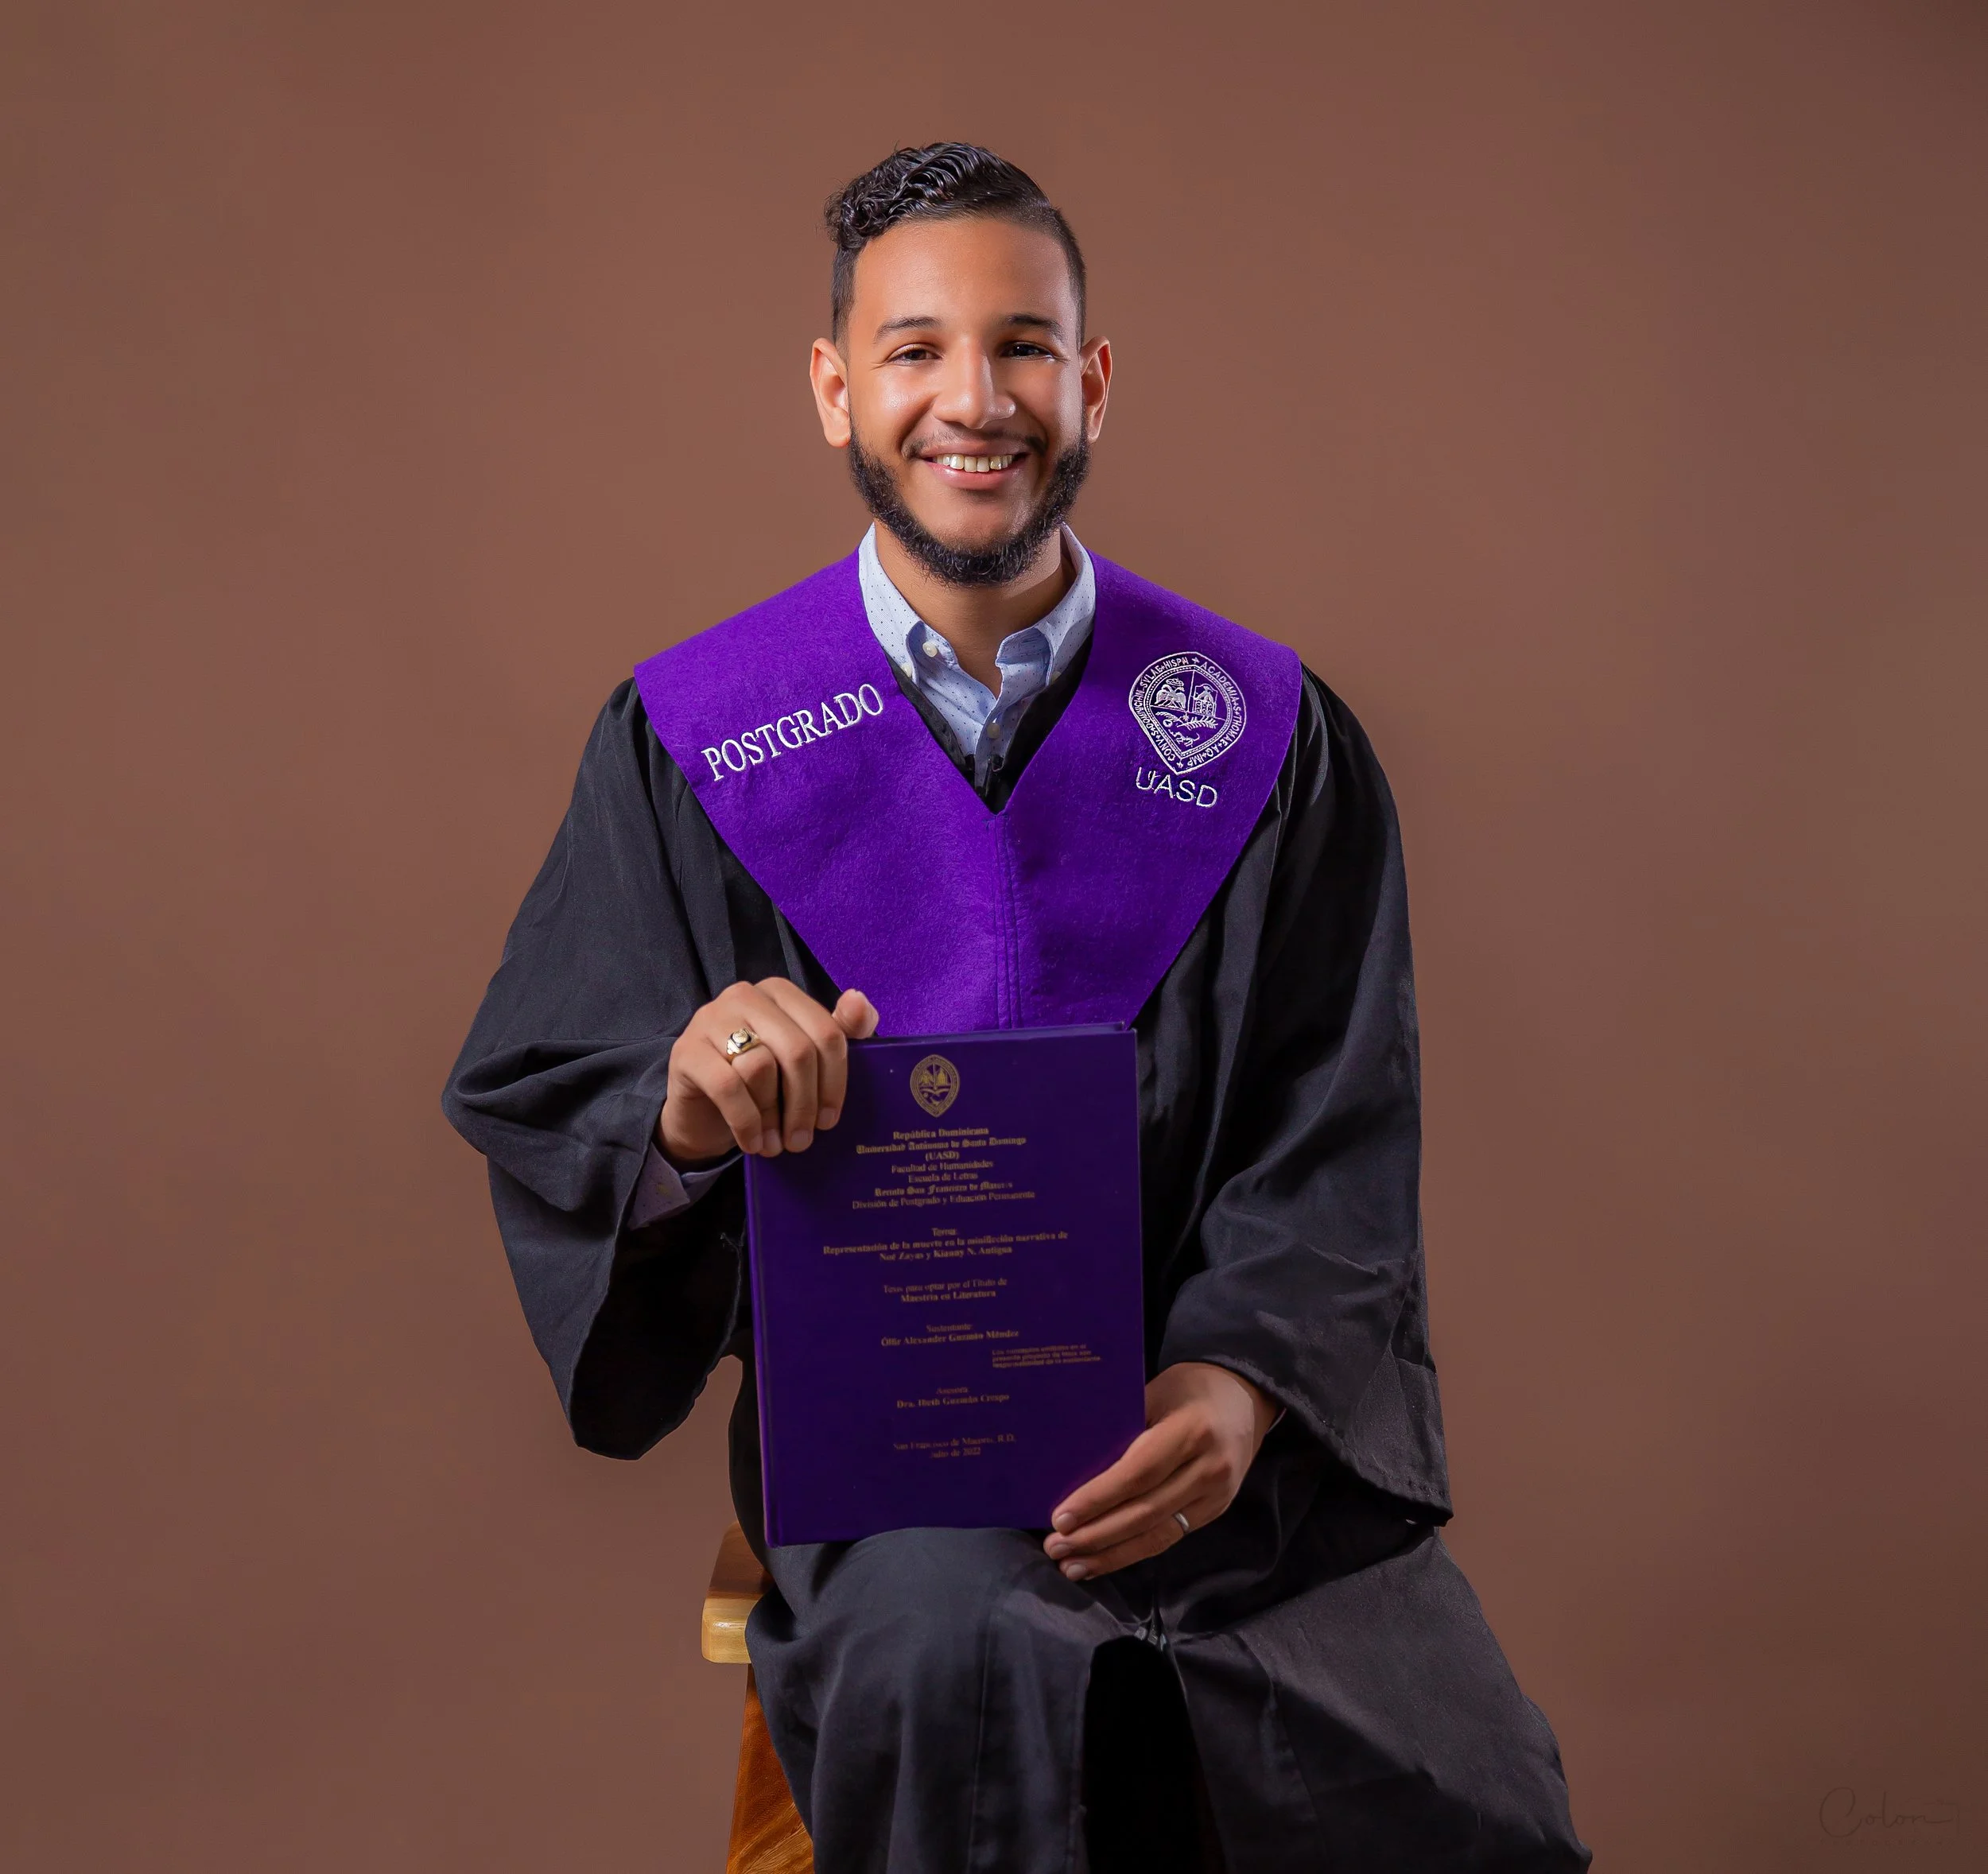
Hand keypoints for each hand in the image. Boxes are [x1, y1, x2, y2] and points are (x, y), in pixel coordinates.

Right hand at [659, 979, 877, 1163]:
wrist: (701, 1111)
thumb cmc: (761, 1084)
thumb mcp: (804, 1061)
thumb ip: (840, 1031)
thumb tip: (860, 1002)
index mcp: (780, 992)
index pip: (826, 1032)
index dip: (834, 1082)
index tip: (830, 1120)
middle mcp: (745, 995)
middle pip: (797, 1051)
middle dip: (805, 1104)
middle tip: (803, 1141)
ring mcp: (711, 1019)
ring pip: (761, 1068)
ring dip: (773, 1116)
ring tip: (775, 1144)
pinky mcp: (686, 1050)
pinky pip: (727, 1086)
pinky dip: (746, 1121)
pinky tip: (752, 1143)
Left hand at [1043, 1362, 1276, 1580]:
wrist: (1244, 1397)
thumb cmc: (1188, 1388)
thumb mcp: (1155, 1392)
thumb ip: (1122, 1427)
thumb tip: (1070, 1465)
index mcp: (1191, 1430)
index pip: (1139, 1474)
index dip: (1098, 1499)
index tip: (1061, 1517)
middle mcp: (1209, 1468)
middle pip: (1145, 1512)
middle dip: (1096, 1535)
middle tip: (1055, 1546)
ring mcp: (1216, 1495)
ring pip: (1157, 1535)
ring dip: (1111, 1554)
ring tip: (1071, 1565)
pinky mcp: (1215, 1511)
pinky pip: (1169, 1538)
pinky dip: (1133, 1552)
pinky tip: (1103, 1560)